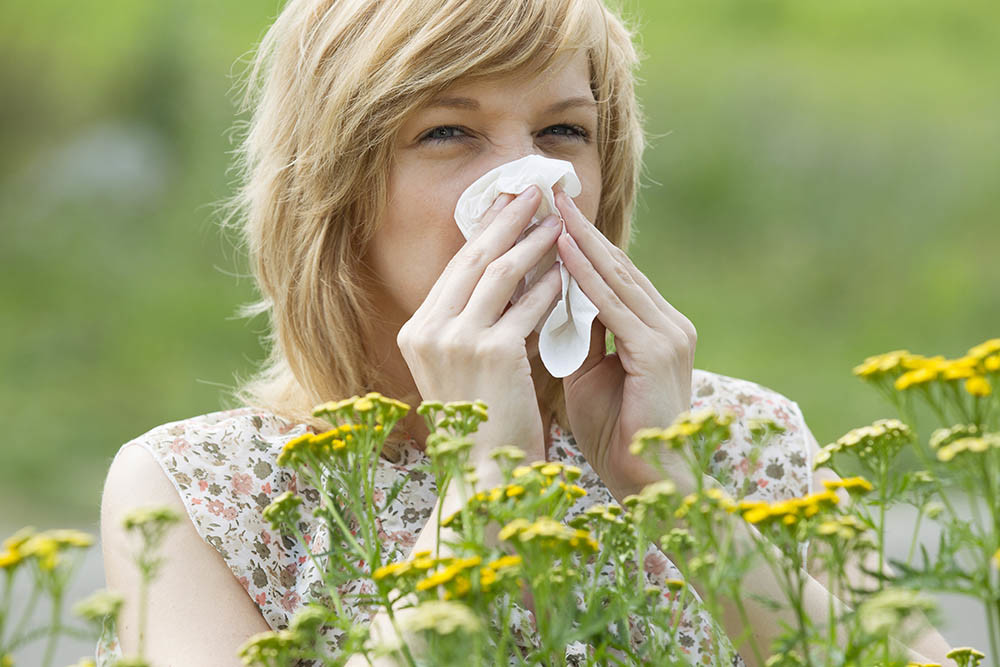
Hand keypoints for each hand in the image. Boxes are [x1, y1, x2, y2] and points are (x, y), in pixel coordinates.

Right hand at [396, 186, 561, 465]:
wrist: (482, 478)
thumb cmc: (482, 427)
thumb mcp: (466, 369)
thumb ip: (478, 325)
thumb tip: (514, 280)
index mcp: (417, 333)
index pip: (456, 268)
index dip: (485, 231)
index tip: (508, 204)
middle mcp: (427, 331)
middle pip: (474, 258)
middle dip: (507, 218)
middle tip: (534, 189)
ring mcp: (456, 340)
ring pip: (500, 273)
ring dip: (533, 241)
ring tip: (559, 220)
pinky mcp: (490, 352)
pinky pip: (527, 306)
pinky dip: (549, 285)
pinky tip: (568, 269)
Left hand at [554, 190, 696, 498]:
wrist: (647, 484)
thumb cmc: (615, 435)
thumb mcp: (590, 375)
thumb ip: (579, 337)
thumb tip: (552, 303)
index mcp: (655, 329)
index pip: (614, 276)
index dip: (581, 244)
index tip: (549, 214)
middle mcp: (668, 324)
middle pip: (617, 266)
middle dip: (579, 229)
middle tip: (548, 192)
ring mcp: (668, 334)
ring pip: (616, 277)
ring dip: (581, 240)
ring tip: (551, 207)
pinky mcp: (657, 351)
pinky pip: (614, 305)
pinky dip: (587, 276)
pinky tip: (563, 251)